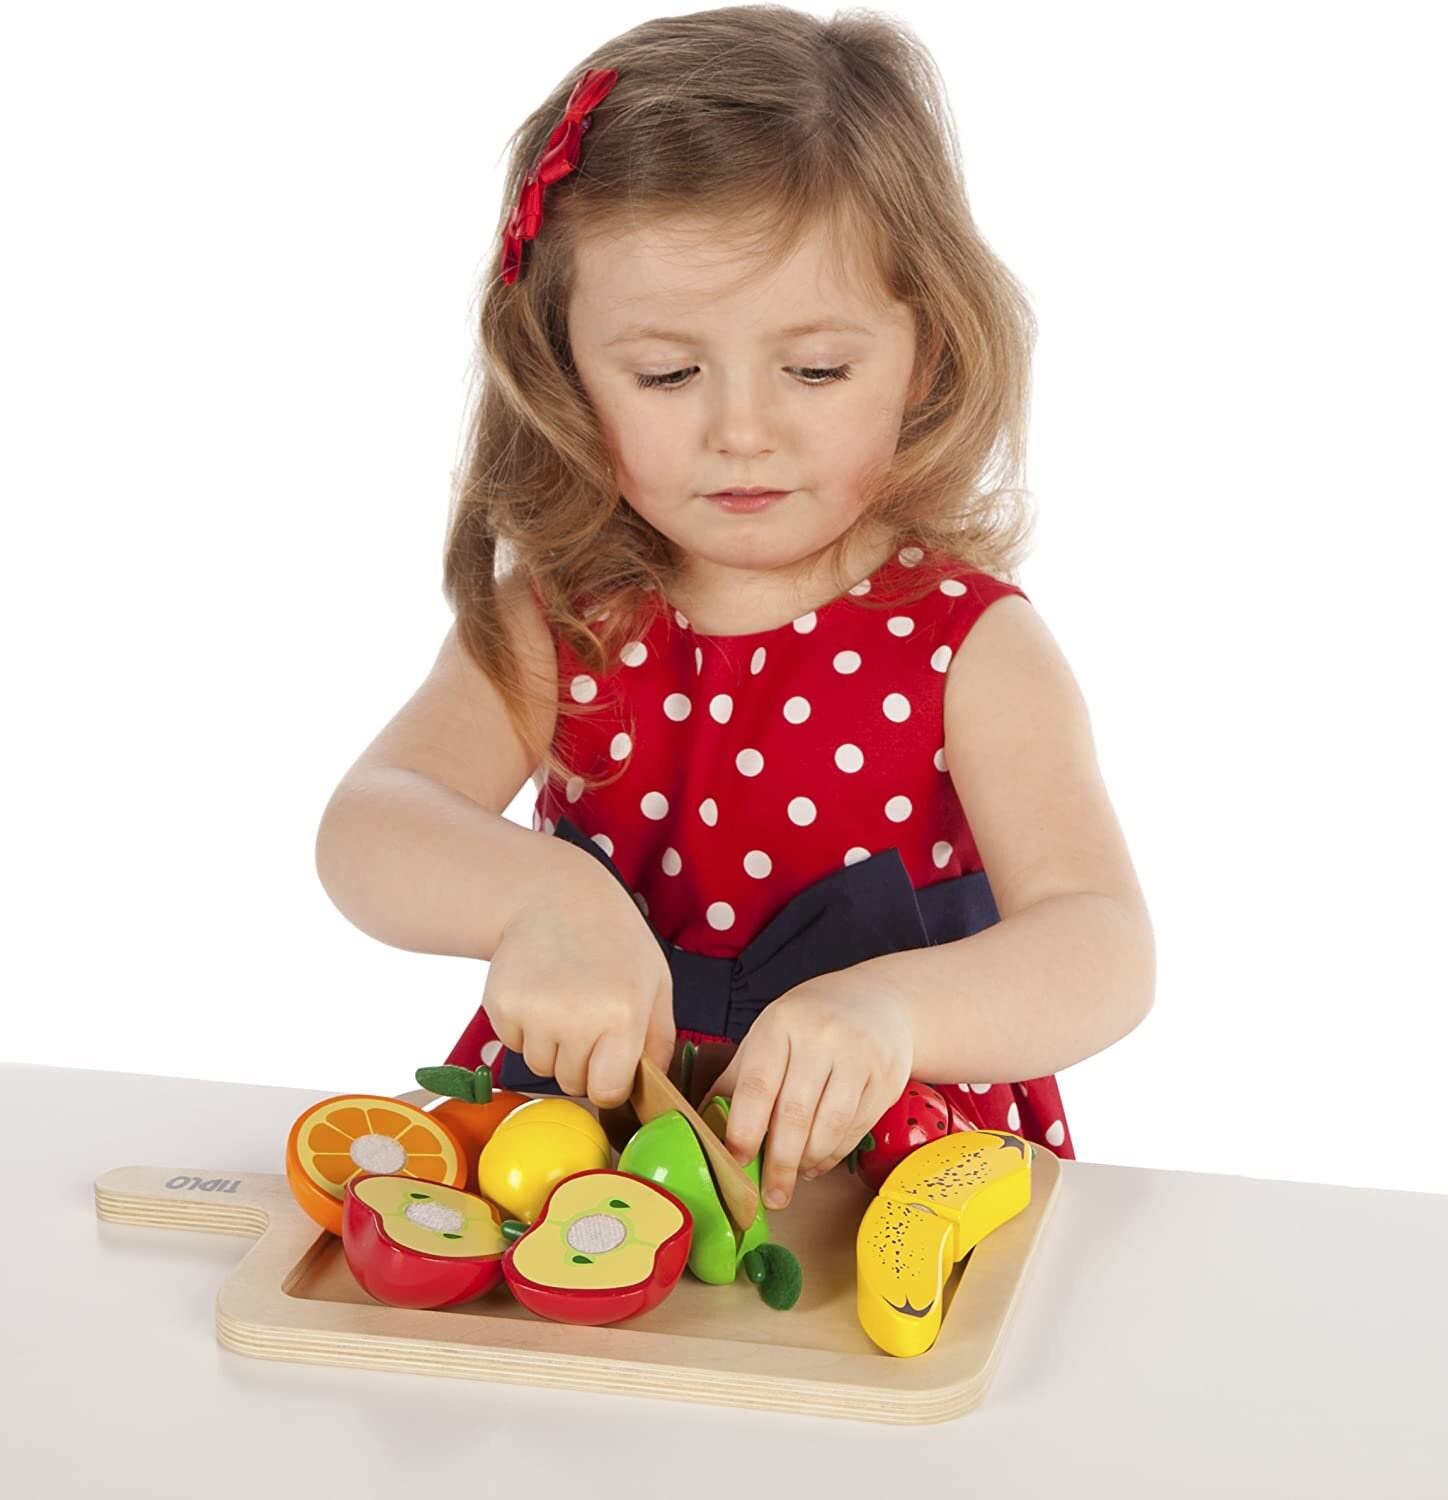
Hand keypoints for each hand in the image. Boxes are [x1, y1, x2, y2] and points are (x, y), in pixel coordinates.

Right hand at [483, 862, 675, 1109]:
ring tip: (563, 997)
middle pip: (571, 1083)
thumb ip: (660, 1040)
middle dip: (580, 1061)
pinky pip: (512, 1044)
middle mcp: (576, 1017)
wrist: (555, 895)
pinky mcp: (499, 1004)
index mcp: (623, 1015)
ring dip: (551, 1044)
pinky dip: (524, 1027)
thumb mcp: (655, 982)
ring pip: (539, 1066)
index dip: (608, 1081)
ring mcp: (534, 1011)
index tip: (609, 1061)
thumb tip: (655, 1090)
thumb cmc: (614, 941)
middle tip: (586, 1013)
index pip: (607, 1092)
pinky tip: (539, 989)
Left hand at [709, 970, 913, 1209]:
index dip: (744, 1131)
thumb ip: (738, 1078)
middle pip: (794, 1114)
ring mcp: (859, 1055)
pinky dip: (835, 1153)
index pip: (757, 1086)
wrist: (877, 999)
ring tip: (796, 1174)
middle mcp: (821, 1036)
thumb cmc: (811, 1022)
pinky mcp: (887, 1076)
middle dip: (780, 1163)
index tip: (736, 1163)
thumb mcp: (769, 1035)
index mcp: (780, 1024)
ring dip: (809, 1161)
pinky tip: (820, 1159)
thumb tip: (702, 1124)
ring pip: (829, 1126)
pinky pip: (856, 1128)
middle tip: (772, 1195)